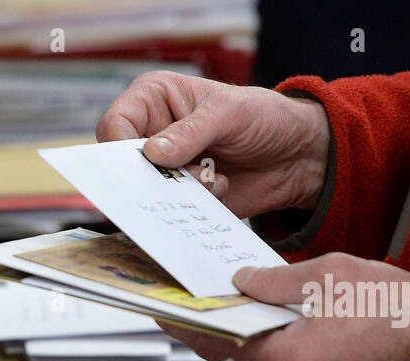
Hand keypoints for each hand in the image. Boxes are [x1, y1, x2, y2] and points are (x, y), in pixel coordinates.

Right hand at [96, 71, 330, 217]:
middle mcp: (150, 134)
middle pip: (121, 164)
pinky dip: (191, 207)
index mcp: (153, 99)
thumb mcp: (229, 113)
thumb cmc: (264, 117)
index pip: (114, 124)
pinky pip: (166, 211)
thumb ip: (191, 132)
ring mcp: (162, 169)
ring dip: (178, 192)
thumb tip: (152, 153)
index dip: (119, 146)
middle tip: (185, 175)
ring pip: (142, 192)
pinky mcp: (177, 197)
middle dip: (150, 176)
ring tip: (214, 179)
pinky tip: (220, 189)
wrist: (295, 157)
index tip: (144, 162)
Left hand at [161, 254, 409, 360]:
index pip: (219, 345)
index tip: (168, 314)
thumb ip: (276, 280)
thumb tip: (242, 283)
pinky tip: (290, 338)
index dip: (190, 326)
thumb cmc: (401, 310)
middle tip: (208, 306)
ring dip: (254, 349)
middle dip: (224, 334)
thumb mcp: (332, 274)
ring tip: (252, 316)